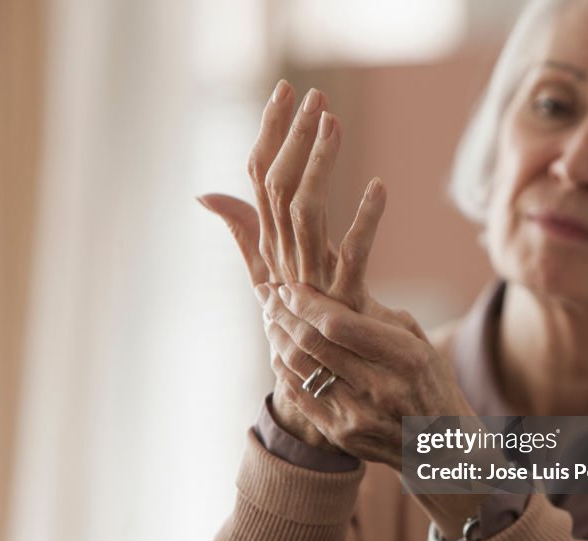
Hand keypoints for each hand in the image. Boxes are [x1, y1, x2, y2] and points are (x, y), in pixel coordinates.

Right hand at [197, 80, 386, 447]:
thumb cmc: (308, 338)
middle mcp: (283, 266)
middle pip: (274, 189)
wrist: (333, 403)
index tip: (284, 90)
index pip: (259, 181)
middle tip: (307, 93)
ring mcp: (311, 287)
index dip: (268, 133)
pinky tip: (380, 187)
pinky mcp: (344, 307)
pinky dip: (364, 221)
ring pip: (303, 213)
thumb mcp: (273, 282)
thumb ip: (245, 233)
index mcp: (271, 254)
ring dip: (316, 164)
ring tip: (331, 121)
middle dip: (287, 136)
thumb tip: (208, 194)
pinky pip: (351, 259)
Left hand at [257, 282, 474, 469]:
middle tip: (266, 293)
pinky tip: (279, 349)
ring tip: (270, 318)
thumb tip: (334, 281)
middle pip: (312, 343)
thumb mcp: (419, 343)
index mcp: (405, 358)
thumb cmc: (429, 384)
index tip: (287, 288)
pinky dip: (283, 367)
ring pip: (299, 368)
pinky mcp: (342, 434)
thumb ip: (378, 317)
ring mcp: (358, 415)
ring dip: (277, 338)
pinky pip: (298, 394)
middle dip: (282, 313)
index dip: (305, 303)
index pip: (338, 324)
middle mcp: (380, 388)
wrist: (443, 449)